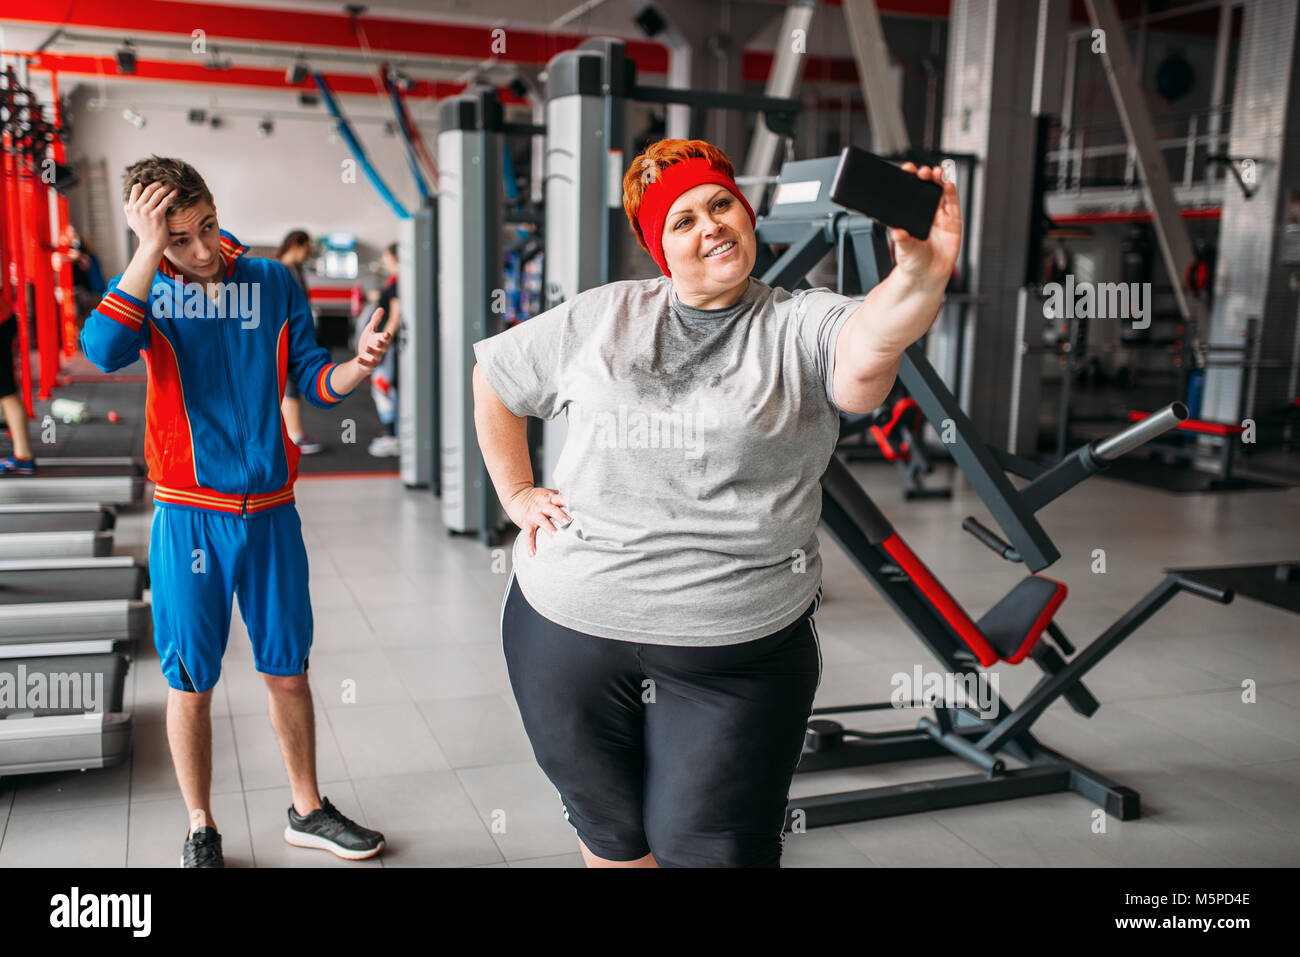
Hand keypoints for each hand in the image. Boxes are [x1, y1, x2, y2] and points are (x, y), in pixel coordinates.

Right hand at [123, 182, 177, 254]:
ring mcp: (146, 211)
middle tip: (164, 183)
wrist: (151, 245)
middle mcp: (136, 208)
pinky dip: (171, 195)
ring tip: (171, 186)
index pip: (135, 189)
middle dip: (157, 184)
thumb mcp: (132, 220)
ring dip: (165, 188)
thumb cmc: (144, 233)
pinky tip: (176, 193)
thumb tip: (129, 202)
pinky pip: (165, 201)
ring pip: (157, 193)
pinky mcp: (156, 215)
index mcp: (129, 207)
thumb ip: (130, 210)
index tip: (152, 183)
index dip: (144, 184)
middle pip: (147, 189)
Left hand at [354, 308, 391, 371]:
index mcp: (381, 341)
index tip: (386, 334)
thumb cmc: (368, 343)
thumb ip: (376, 320)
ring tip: (366, 348)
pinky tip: (358, 359)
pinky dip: (364, 362)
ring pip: (377, 356)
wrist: (362, 358)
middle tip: (377, 341)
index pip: (386, 338)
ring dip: (372, 352)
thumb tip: (381, 308)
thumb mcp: (370, 330)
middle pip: (384, 348)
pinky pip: (368, 365)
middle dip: (382, 344)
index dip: (387, 337)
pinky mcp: (370, 365)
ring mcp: (376, 358)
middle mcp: (381, 350)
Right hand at [504, 486, 571, 556]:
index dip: (568, 502)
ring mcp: (534, 515)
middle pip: (553, 510)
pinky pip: (528, 534)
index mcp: (549, 498)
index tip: (578, 507)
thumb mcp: (547, 493)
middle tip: (568, 521)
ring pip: (542, 521)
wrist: (515, 495)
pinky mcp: (527, 523)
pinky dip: (530, 544)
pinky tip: (532, 553)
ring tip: (555, 535)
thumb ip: (559, 497)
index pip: (560, 499)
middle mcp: (543, 506)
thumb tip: (575, 500)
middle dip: (560, 515)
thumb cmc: (534, 497)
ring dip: (549, 528)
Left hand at [890, 163, 961, 286]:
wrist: (927, 277)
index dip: (909, 179)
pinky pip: (953, 204)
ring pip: (941, 193)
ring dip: (939, 181)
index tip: (907, 170)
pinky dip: (951, 193)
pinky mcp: (953, 223)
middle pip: (927, 189)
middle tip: (923, 172)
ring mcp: (940, 217)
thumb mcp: (904, 250)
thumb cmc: (913, 262)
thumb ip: (902, 240)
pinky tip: (948, 185)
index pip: (910, 192)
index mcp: (911, 216)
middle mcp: (926, 214)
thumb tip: (897, 232)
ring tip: (936, 174)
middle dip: (926, 177)